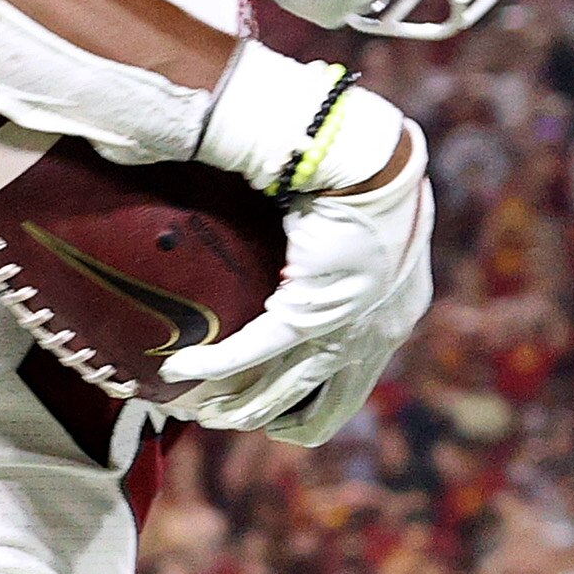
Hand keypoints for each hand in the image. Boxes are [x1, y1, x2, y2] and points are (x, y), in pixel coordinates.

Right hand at [159, 101, 433, 443]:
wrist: (375, 157)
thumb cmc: (371, 175)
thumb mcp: (363, 227)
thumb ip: (334, 259)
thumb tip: (296, 256)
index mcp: (393, 319)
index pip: (347, 393)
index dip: (303, 412)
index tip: (267, 415)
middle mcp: (376, 337)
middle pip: (316, 405)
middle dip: (262, 415)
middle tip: (218, 416)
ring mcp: (346, 329)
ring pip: (281, 389)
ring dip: (235, 404)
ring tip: (196, 407)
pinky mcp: (312, 311)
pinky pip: (254, 350)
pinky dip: (215, 363)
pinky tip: (180, 369)